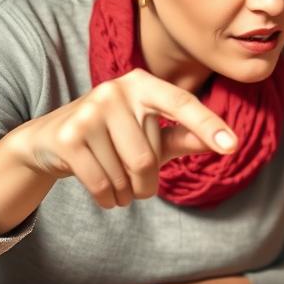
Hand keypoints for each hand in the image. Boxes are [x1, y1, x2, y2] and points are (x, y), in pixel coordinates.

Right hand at [9, 68, 235, 208]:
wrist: (50, 140)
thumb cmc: (115, 138)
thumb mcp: (152, 136)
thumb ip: (186, 138)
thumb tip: (227, 143)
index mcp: (143, 84)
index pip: (182, 104)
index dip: (208, 125)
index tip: (233, 146)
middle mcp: (115, 90)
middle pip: (149, 157)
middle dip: (146, 183)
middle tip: (135, 181)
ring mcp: (89, 111)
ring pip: (127, 174)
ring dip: (127, 193)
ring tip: (116, 182)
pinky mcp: (68, 136)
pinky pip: (102, 184)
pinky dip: (109, 198)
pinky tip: (104, 192)